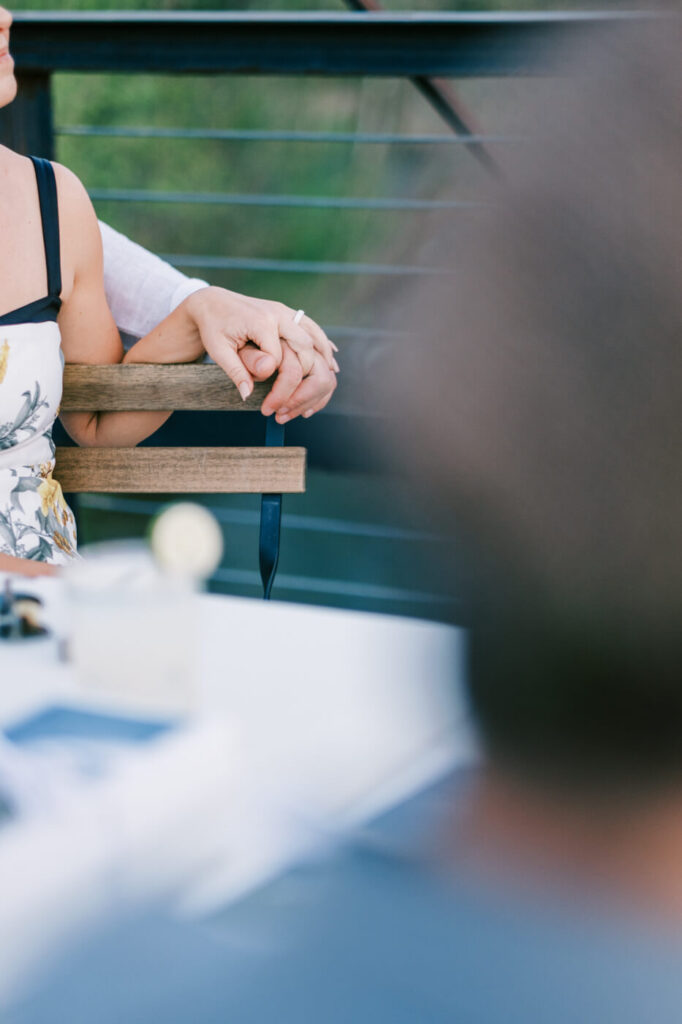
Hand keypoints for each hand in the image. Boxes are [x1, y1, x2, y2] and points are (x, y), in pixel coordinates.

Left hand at [185, 286, 337, 399]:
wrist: (213, 302)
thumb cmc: (213, 327)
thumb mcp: (218, 350)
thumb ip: (235, 371)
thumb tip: (248, 395)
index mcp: (262, 322)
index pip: (279, 359)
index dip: (274, 383)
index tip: (265, 402)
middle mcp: (280, 315)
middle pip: (305, 351)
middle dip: (303, 383)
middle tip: (293, 409)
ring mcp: (287, 313)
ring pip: (316, 340)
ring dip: (323, 365)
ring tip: (322, 390)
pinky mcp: (290, 315)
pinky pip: (314, 331)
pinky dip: (325, 348)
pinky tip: (332, 366)